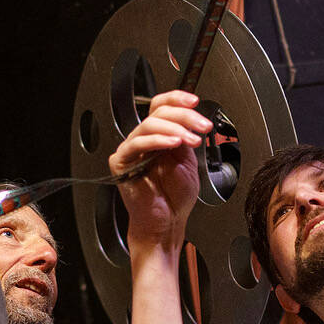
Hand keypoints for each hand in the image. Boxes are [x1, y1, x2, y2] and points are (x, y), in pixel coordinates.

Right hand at [108, 90, 210, 247]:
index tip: (195, 102)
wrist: (166, 223)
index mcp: (158, 137)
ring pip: (149, 124)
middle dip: (184, 116)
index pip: (162, 107)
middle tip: (202, 126)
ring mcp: (131, 150)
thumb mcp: (188, 161)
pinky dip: (157, 140)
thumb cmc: (175, 198)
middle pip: (158, 112)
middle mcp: (143, 140)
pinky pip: (137, 144)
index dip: (177, 99)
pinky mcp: (121, 162)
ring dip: (175, 128)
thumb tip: (190, 118)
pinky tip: (174, 143)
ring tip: (191, 139)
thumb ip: (185, 138)